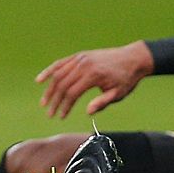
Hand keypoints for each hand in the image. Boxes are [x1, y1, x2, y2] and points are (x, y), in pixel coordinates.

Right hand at [36, 42, 152, 117]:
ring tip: (44, 102)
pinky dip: (49, 71)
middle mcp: (84, 64)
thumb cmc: (126, 79)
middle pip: (62, 84)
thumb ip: (102, 103)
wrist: (133, 58)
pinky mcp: (80, 56)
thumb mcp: (118, 94)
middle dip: (54, 100)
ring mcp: (80, 58)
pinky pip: (61, 63)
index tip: (61, 117)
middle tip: (50, 114)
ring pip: (58, 74)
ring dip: (49, 89)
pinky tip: (40, 80)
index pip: (72, 93)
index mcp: (94, 75)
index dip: (65, 106)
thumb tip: (87, 112)